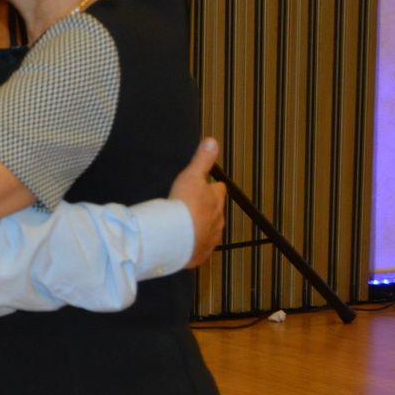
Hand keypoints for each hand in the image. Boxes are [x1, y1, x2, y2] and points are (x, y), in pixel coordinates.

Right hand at [168, 138, 226, 268]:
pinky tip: (184, 244)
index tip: (205, 186)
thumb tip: (213, 141)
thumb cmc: (183, 205)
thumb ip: (202, 160)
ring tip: (187, 226)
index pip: (219, 190)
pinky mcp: (200, 253)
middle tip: (192, 206)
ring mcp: (210, 238)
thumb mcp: (191, 176)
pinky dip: (193, 245)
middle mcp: (217, 220)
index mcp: (215, 200)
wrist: (176, 236)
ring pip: (209, 230)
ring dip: (201, 227)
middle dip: (207, 208)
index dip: (212, 187)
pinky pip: (199, 248)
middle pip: (215, 211)